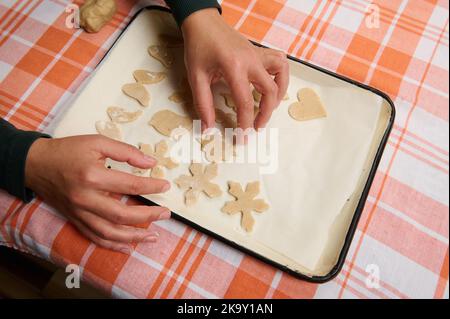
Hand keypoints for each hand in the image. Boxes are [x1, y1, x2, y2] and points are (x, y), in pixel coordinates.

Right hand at [25, 135, 170, 253]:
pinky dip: (113, 245)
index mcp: (93, 176)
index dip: (151, 186)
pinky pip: (95, 238)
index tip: (165, 186)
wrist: (36, 164)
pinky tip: (129, 247)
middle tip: (166, 213)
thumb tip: (151, 162)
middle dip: (148, 216)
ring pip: (110, 233)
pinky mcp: (75, 220)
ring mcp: (79, 213)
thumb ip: (126, 152)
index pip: (130, 185)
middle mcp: (85, 198)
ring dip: (134, 237)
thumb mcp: (97, 142)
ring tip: (153, 236)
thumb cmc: (68, 151)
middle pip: (122, 215)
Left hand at [181, 8, 288, 130]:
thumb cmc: (198, 46)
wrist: (202, 22)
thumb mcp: (196, 77)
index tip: (242, 138)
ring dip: (278, 94)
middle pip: (270, 91)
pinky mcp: (259, 52)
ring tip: (269, 107)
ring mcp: (257, 54)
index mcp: (234, 67)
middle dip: (265, 113)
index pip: (245, 102)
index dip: (245, 123)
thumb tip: (208, 128)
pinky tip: (272, 86)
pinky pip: (279, 62)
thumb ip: (203, 104)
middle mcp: (251, 60)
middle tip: (256, 127)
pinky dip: (280, 76)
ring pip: (281, 74)